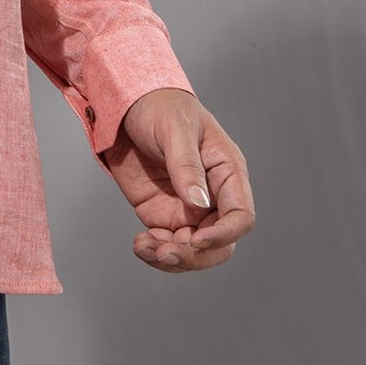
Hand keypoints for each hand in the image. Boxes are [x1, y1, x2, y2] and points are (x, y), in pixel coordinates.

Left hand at [98, 86, 254, 273]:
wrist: (124, 106)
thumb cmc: (159, 107)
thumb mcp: (175, 128)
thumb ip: (187, 165)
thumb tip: (199, 202)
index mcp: (227, 172)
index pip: (240, 216)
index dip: (224, 234)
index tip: (196, 239)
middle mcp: (212, 196)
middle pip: (219, 244)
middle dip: (195, 256)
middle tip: (165, 252)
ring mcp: (187, 208)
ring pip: (193, 251)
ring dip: (171, 258)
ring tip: (146, 248)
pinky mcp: (163, 214)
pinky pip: (167, 244)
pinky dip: (154, 252)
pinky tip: (140, 244)